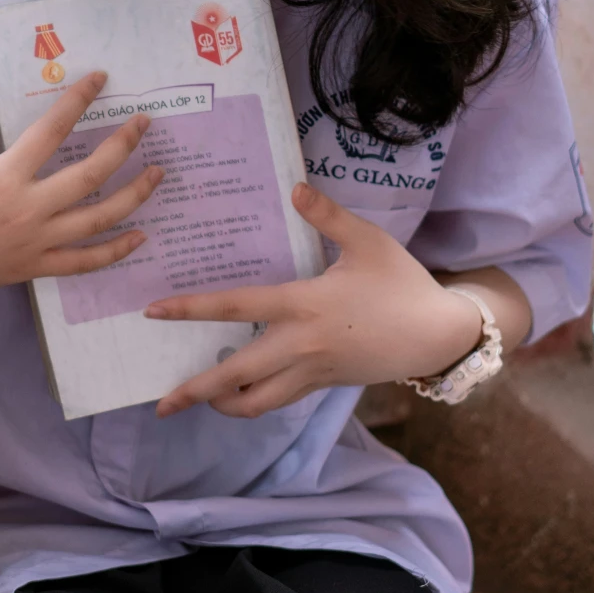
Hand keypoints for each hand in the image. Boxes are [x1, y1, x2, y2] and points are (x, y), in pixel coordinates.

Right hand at [0, 61, 164, 295]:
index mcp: (4, 176)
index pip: (52, 131)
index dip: (78, 100)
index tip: (101, 79)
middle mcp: (26, 211)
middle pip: (89, 176)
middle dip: (123, 147)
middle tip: (144, 122)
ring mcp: (34, 244)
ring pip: (97, 221)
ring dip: (133, 196)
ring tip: (157, 173)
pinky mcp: (34, 268)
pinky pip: (84, 262)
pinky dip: (116, 251)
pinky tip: (140, 234)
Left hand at [147, 182, 487, 417]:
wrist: (440, 335)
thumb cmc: (402, 283)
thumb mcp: (369, 241)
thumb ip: (329, 215)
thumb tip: (296, 188)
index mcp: (303, 305)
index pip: (235, 307)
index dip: (191, 309)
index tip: (153, 312)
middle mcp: (301, 344)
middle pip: (237, 375)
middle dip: (195, 391)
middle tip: (161, 404)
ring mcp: (313, 371)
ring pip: (258, 401)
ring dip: (224, 404)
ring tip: (197, 399)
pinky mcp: (325, 384)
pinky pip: (280, 400)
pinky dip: (255, 400)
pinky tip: (238, 393)